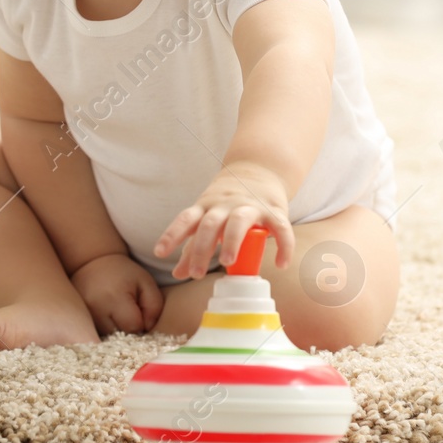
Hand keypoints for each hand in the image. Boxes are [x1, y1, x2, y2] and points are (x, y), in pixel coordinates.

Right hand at [70, 253, 163, 335]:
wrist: (92, 264)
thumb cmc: (124, 275)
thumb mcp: (145, 283)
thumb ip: (154, 307)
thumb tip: (147, 329)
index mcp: (114, 297)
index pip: (133, 326)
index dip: (140, 322)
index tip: (137, 310)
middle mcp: (94, 309)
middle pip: (119, 337)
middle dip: (127, 329)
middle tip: (125, 312)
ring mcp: (81, 317)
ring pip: (106, 340)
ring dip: (114, 332)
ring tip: (113, 314)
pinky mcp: (75, 321)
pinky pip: (93, 338)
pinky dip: (102, 331)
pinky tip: (104, 318)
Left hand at [151, 163, 293, 280]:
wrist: (260, 168)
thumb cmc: (228, 201)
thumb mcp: (207, 217)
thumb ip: (194, 245)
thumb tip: (177, 274)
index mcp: (206, 206)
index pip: (185, 219)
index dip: (172, 235)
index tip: (159, 253)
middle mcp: (226, 205)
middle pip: (210, 224)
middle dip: (202, 248)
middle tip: (197, 273)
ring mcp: (250, 206)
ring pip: (239, 222)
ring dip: (232, 241)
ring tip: (227, 262)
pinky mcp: (274, 210)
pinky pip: (280, 228)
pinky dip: (283, 246)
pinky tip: (280, 264)